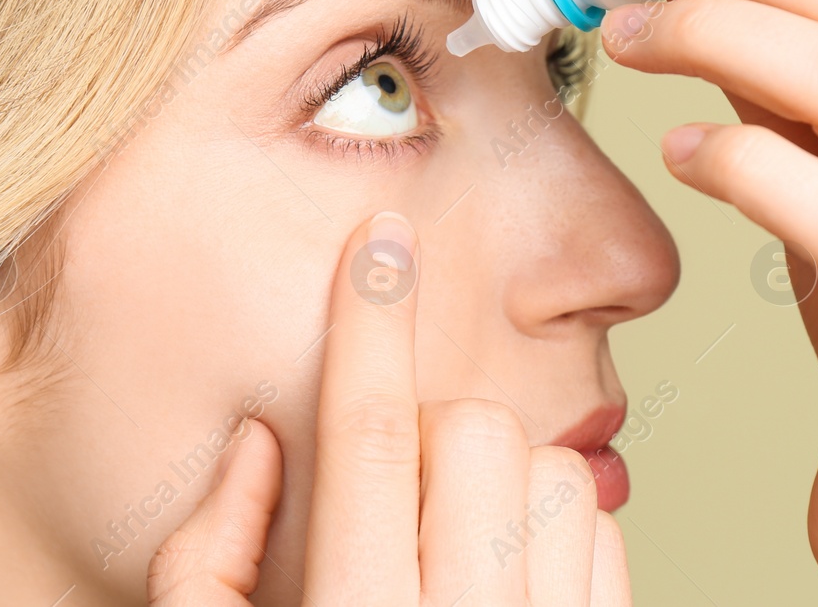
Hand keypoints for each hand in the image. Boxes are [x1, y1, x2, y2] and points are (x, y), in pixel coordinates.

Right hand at [146, 211, 631, 605]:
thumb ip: (207, 561)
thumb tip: (262, 443)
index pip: (369, 434)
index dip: (370, 324)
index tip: (380, 245)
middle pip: (475, 432)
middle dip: (432, 431)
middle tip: (394, 493)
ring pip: (560, 468)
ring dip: (506, 478)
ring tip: (454, 542)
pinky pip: (610, 526)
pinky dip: (564, 523)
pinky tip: (509, 573)